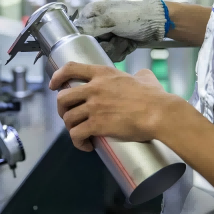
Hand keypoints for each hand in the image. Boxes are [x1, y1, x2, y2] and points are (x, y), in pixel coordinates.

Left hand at [49, 62, 178, 151]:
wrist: (160, 114)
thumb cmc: (155, 97)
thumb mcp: (144, 78)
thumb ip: (138, 75)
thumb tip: (140, 76)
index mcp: (102, 74)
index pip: (70, 68)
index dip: (57, 76)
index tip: (53, 85)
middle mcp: (94, 89)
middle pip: (63, 97)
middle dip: (61, 109)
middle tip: (68, 116)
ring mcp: (94, 107)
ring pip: (68, 118)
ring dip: (70, 128)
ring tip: (80, 133)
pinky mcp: (97, 125)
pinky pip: (76, 134)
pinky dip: (78, 142)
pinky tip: (85, 145)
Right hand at [73, 0, 165, 61]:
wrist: (157, 23)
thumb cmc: (135, 16)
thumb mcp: (111, 19)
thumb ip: (91, 26)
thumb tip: (75, 31)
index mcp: (92, 14)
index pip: (78, 31)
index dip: (86, 39)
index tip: (99, 38)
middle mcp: (97, 24)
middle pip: (90, 44)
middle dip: (105, 45)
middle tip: (115, 38)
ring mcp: (107, 34)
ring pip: (102, 51)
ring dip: (115, 48)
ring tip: (124, 40)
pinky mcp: (116, 43)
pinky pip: (111, 54)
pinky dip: (121, 51)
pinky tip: (127, 44)